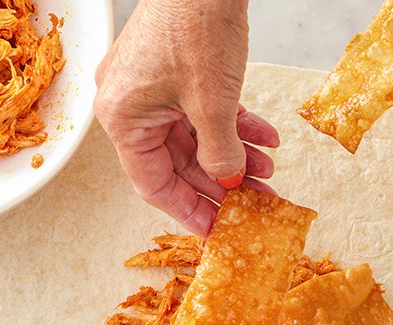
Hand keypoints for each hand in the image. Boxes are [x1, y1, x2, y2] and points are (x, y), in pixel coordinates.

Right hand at [94, 0, 278, 234]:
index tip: (217, 231)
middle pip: (179, 163)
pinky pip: (203, 110)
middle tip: (256, 204)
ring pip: (196, 137)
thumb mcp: (213, 103)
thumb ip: (220, 153)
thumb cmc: (194, 24)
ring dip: (234, 155)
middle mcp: (130, 105)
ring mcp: (151, 86)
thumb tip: (228, 184)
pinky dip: (234, 124)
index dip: (189, 211)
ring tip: (269, 170)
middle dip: (223, 182)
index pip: (155, 184)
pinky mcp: (173, 70)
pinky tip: (266, 137)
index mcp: (123, 119)